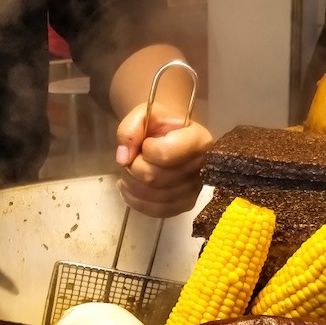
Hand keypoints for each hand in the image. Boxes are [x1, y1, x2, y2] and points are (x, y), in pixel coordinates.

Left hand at [115, 102, 212, 217]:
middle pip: (154, 177)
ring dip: (132, 184)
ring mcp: (194, 191)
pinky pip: (154, 211)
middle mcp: (202, 168)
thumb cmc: (160, 127)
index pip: (165, 153)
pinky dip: (134, 199)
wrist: (169, 139)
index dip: (147, 149)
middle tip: (132, 159)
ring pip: (152, 196)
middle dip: (134, 167)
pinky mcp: (183, 207)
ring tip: (130, 171)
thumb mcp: (145, 113)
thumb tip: (123, 158)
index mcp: (199, 140)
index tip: (147, 143)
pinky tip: (130, 187)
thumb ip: (131, 128)